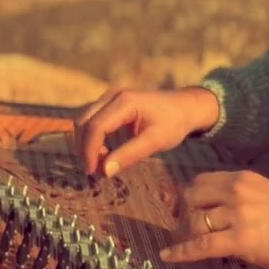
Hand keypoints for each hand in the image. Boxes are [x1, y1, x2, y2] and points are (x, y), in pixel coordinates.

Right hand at [74, 86, 219, 176]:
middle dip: (84, 148)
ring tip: (100, 163)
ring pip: (84, 120)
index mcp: (124, 102)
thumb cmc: (173, 123)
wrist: (184, 107)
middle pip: (84, 121)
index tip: (93, 172)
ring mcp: (109, 98)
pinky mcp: (109, 105)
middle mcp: (111, 96)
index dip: (89, 151)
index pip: (96, 126)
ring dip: (86, 143)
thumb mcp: (155, 141)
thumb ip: (129, 155)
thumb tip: (104, 171)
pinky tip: (103, 153)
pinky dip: (92, 138)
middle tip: (95, 171)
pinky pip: (92, 120)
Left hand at [161, 171, 268, 268]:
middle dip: (184, 213)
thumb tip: (223, 209)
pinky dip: (181, 252)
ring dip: (189, 235)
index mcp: (246, 179)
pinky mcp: (242, 240)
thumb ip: (247, 198)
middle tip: (183, 229)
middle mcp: (238, 191)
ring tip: (187, 245)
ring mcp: (239, 214)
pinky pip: (201, 245)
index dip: (189, 196)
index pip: (201, 180)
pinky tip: (167, 257)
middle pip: (191, 197)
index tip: (183, 208)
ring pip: (196, 222)